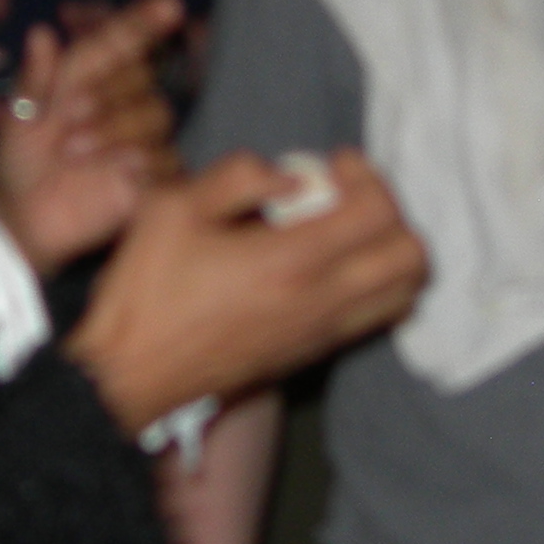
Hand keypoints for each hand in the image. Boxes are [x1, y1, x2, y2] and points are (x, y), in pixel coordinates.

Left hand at [0, 0, 185, 272]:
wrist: (22, 216)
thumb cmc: (20, 159)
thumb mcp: (18, 117)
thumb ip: (34, 78)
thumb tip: (42, 33)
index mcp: (92, 76)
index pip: (125, 39)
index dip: (147, 20)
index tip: (170, 4)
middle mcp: (121, 101)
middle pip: (142, 79)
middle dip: (108, 92)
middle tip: (67, 115)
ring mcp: (140, 139)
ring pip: (155, 117)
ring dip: (116, 127)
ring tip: (73, 150)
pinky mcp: (153, 178)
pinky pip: (167, 160)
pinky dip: (141, 161)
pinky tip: (114, 172)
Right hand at [67, 151, 427, 431]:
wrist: (131, 379)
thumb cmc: (145, 291)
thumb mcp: (172, 208)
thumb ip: (238, 176)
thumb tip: (293, 176)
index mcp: (290, 262)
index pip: (378, 213)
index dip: (367, 175)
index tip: (333, 163)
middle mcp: (322, 301)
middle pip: (412, 256)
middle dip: (391, 211)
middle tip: (347, 195)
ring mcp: (323, 333)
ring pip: (405, 292)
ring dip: (390, 250)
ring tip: (346, 229)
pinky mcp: (316, 353)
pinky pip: (379, 316)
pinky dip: (378, 284)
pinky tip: (333, 265)